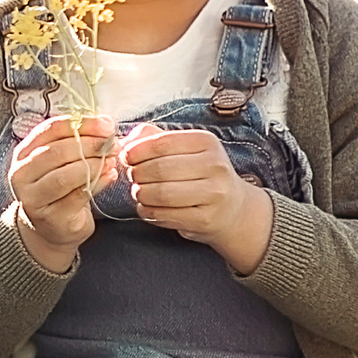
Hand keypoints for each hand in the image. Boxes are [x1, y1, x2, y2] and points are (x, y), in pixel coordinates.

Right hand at [5, 114, 117, 271]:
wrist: (50, 229)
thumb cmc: (58, 189)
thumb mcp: (59, 162)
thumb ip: (75, 141)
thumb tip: (104, 124)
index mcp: (23, 153)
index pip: (51, 130)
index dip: (81, 124)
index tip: (106, 125)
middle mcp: (22, 174)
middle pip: (57, 152)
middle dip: (90, 145)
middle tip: (112, 144)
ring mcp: (33, 198)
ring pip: (65, 176)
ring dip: (94, 164)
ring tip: (112, 159)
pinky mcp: (51, 217)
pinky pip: (78, 195)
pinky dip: (99, 182)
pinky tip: (111, 175)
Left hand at [120, 123, 274, 271]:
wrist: (232, 208)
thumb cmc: (200, 173)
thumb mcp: (183, 148)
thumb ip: (153, 138)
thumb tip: (125, 141)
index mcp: (206, 142)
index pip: (161, 143)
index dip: (136, 151)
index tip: (126, 157)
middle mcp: (215, 166)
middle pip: (159, 169)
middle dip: (137, 174)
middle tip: (133, 177)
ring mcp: (214, 194)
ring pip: (161, 194)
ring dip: (141, 194)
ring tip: (140, 192)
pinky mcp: (206, 219)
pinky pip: (165, 215)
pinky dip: (148, 211)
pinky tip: (148, 207)